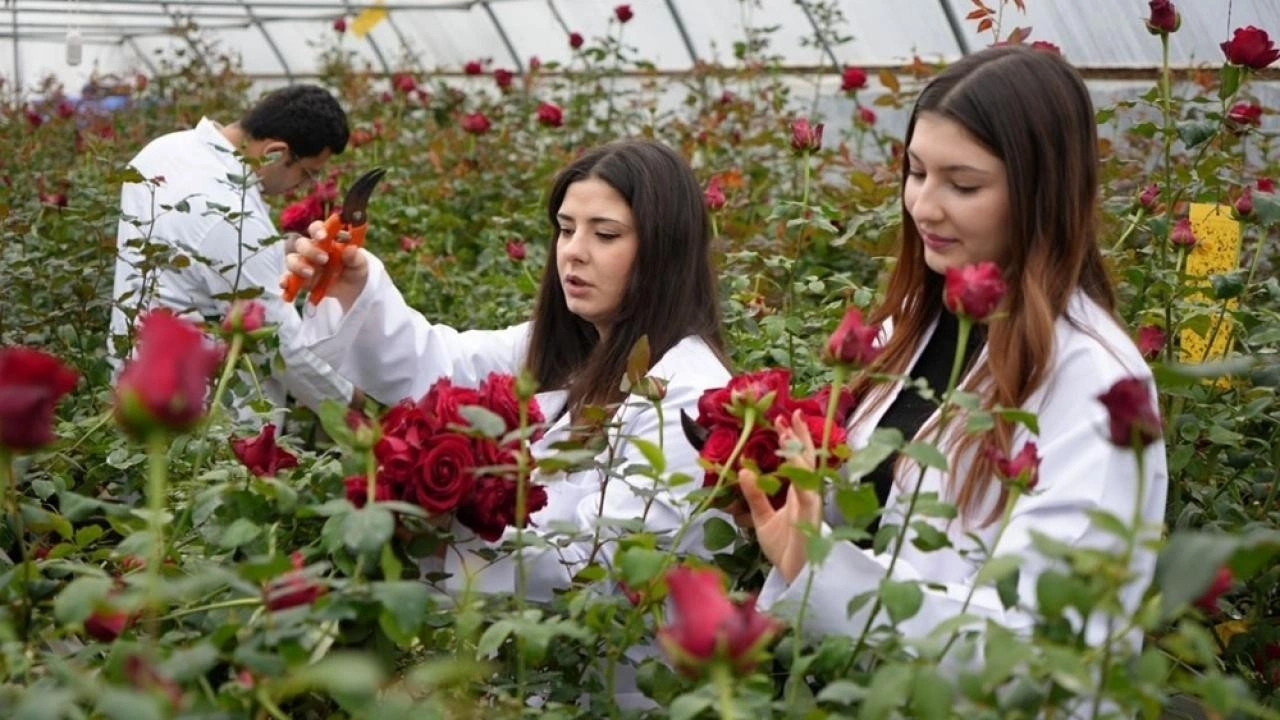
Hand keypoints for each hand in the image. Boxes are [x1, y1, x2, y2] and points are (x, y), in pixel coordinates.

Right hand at [280, 220, 368, 310]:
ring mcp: (303, 264)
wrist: (352, 288)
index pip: (316, 228)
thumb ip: (354, 256)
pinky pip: (287, 278)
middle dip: (310, 251)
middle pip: (301, 244)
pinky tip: (285, 286)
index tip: (323, 236)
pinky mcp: (299, 279)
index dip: (317, 230)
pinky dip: (285, 282)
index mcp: (325, 240)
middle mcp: (311, 249)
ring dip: (298, 266)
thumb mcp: (359, 262)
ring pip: (292, 260)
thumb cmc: (355, 268)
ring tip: (310, 273)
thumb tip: (351, 249)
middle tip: (324, 259)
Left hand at [739, 409, 823, 583]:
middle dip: (801, 436)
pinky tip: (792, 461)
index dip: (794, 439)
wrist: (794, 577)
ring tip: (787, 431)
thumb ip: (755, 494)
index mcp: (798, 493)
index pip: (798, 460)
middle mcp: (808, 494)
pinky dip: (799, 477)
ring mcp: (811, 504)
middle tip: (791, 412)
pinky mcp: (811, 518)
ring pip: (808, 471)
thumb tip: (744, 470)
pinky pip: (806, 493)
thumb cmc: (784, 548)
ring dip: (799, 450)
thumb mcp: (762, 517)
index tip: (783, 420)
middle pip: (808, 458)